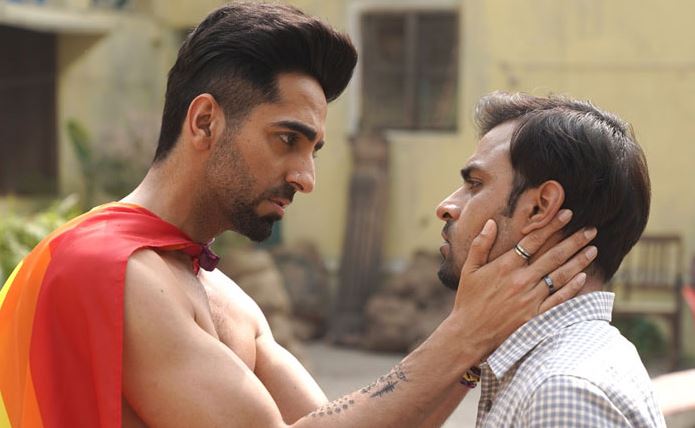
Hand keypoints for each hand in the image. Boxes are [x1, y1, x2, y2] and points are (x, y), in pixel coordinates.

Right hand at [449, 209, 596, 356]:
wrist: (470, 333)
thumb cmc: (468, 300)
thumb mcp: (468, 269)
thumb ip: (480, 245)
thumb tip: (490, 223)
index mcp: (505, 266)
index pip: (534, 240)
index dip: (552, 226)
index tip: (567, 214)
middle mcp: (521, 280)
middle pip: (553, 256)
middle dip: (574, 241)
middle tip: (591, 229)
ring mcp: (530, 299)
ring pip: (560, 276)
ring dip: (578, 261)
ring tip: (593, 249)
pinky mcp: (535, 315)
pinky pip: (558, 299)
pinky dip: (572, 288)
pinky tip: (583, 277)